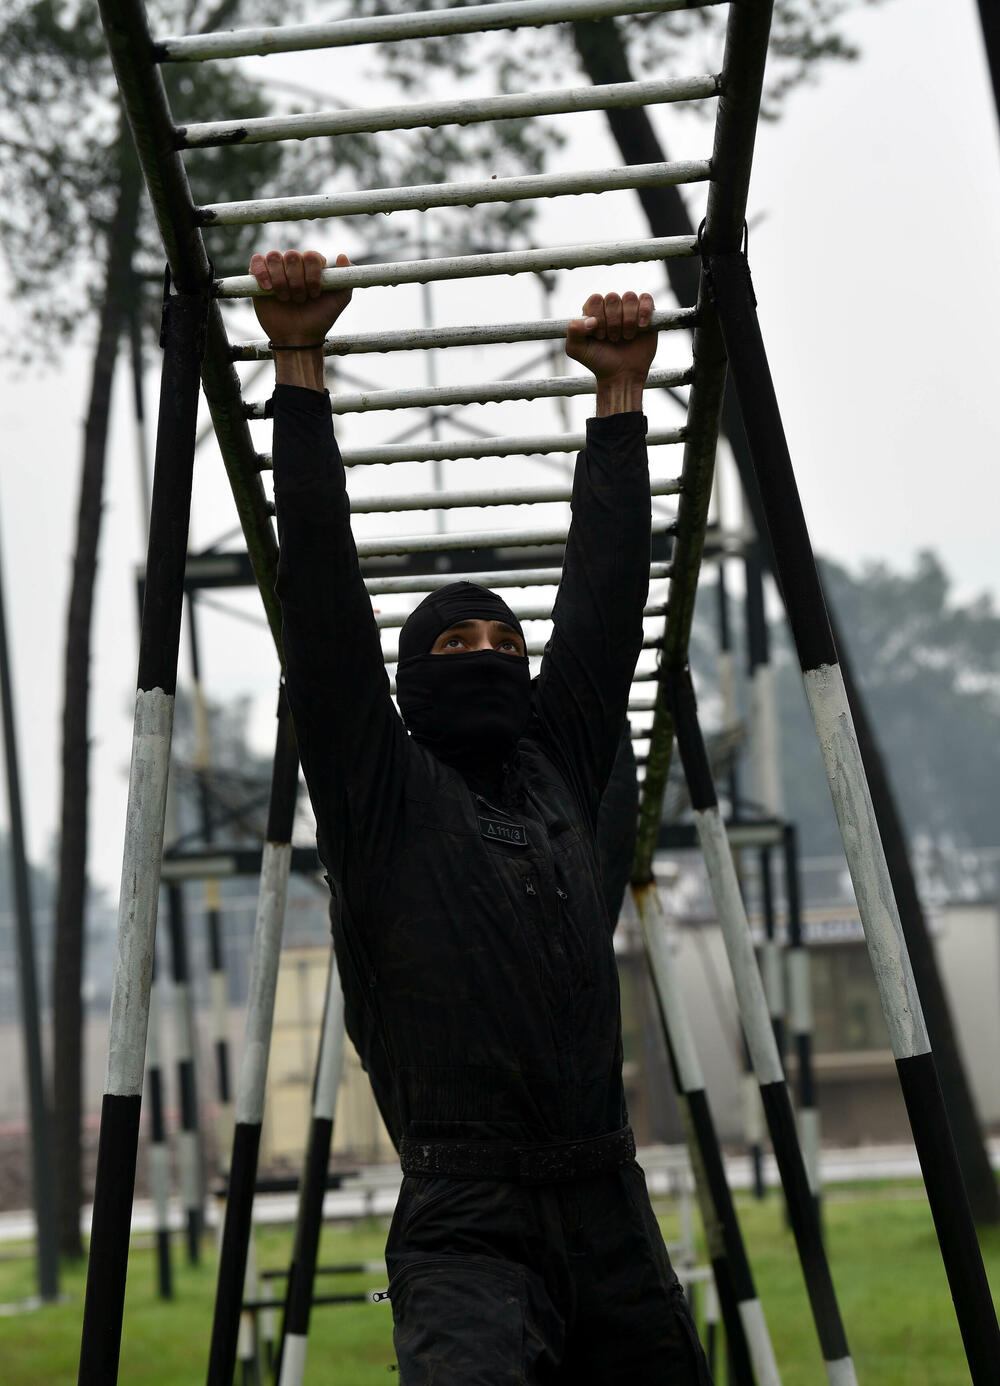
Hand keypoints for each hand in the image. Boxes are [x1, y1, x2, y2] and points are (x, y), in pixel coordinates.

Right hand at [250, 249, 352, 389]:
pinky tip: (269, 289)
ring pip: (275, 257)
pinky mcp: (258, 278)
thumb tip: (343, 256)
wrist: (298, 338)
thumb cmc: (319, 319)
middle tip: (300, 300)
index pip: (312, 255)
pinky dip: (262, 272)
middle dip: (297, 281)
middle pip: (292, 255)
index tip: (315, 294)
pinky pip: (257, 261)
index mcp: (313, 267)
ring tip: (286, 299)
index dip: (313, 274)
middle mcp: (294, 266)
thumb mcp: (340, 300)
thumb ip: (346, 277)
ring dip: (281, 280)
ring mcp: (276, 271)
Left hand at [566, 291, 655, 415]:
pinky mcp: (646, 314)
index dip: (598, 316)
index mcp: (593, 312)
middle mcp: (611, 308)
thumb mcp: (576, 349)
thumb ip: (573, 330)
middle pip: (612, 297)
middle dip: (613, 321)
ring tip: (626, 337)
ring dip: (628, 319)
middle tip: (613, 339)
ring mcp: (629, 310)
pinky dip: (644, 311)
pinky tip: (641, 326)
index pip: (595, 299)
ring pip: (629, 297)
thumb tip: (591, 320)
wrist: (622, 375)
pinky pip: (647, 299)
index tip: (600, 336)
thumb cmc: (599, 362)